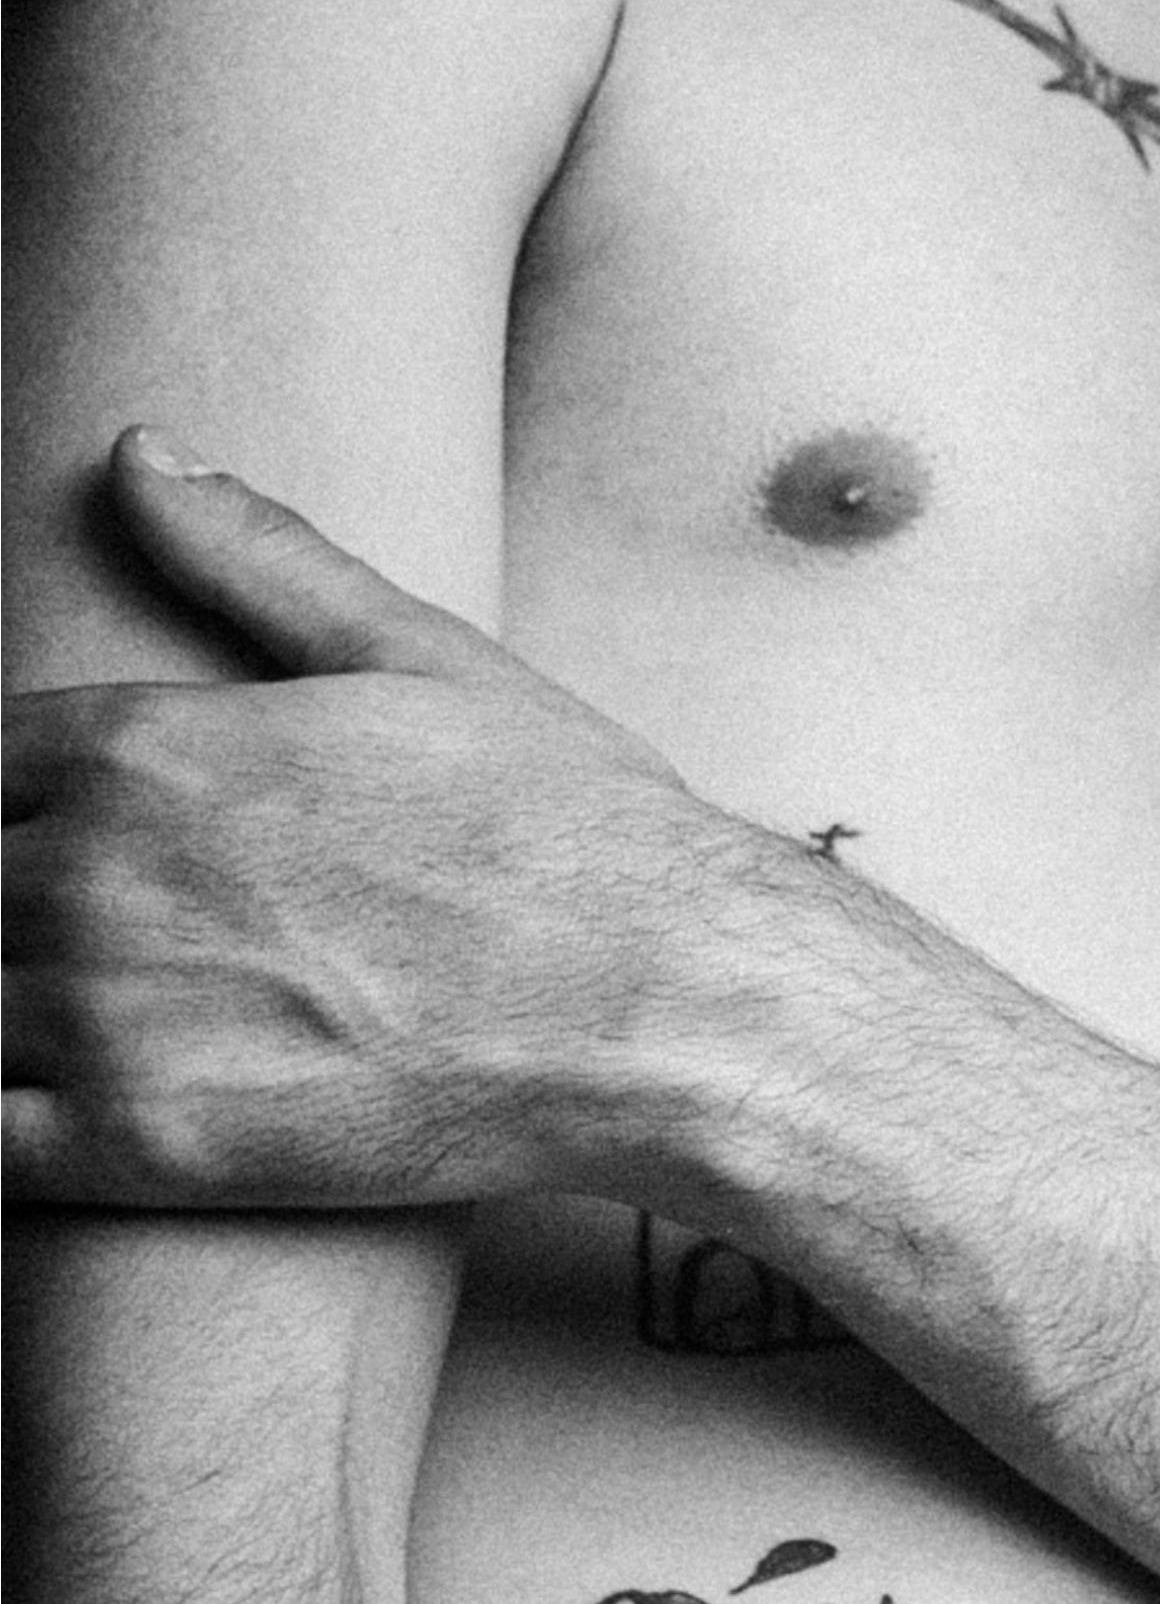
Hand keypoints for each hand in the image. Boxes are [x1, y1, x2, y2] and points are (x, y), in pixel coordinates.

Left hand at [4, 432, 761, 1211]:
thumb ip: (253, 553)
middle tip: (70, 900)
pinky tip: (43, 1084)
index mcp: (145, 744)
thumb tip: (133, 449)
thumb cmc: (553, 820)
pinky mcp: (132, 1155)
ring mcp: (102, 1022)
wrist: (653, 1000)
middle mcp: (94, 874)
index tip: (32, 811)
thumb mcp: (410, 650)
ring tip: (60, 983)